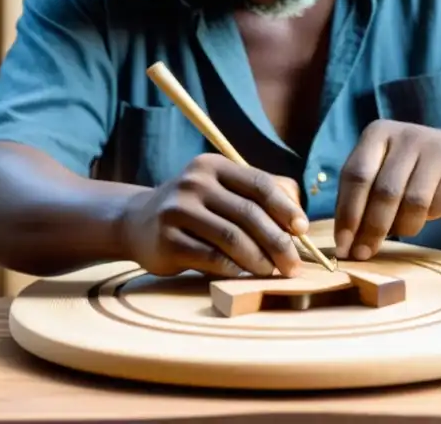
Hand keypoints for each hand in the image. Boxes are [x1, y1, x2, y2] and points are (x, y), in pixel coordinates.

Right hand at [122, 154, 307, 278]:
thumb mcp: (221, 190)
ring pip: (233, 238)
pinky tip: (244, 275)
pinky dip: (235, 269)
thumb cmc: (194, 208)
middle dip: (278, 241)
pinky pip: (212, 258)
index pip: (260, 184)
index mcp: (214, 165)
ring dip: (259, 259)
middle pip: (250, 214)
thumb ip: (256, 197)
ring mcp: (178, 210)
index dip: (286, 208)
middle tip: (293, 264)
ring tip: (271, 271)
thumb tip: (298, 221)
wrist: (137, 222)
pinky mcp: (167, 240)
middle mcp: (194, 182)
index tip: (303, 230)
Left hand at [333, 120, 440, 260]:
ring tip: (402, 229)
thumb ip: (361, 197)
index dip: (347, 213)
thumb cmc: (413, 170)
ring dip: (403, 226)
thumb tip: (344, 242)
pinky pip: (439, 205)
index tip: (342, 245)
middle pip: (384, 191)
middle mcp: (406, 136)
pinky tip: (428, 213)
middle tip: (363, 254)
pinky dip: (430, 217)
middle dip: (371, 229)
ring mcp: (436, 149)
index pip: (355, 175)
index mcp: (378, 133)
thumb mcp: (383, 170)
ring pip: (412, 202)